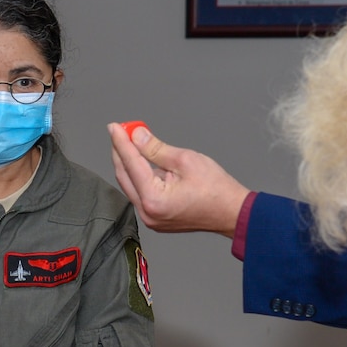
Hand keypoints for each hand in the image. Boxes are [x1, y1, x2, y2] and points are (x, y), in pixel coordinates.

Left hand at [108, 122, 249, 236]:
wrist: (232, 212)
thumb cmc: (216, 190)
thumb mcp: (185, 160)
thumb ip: (156, 148)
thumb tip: (138, 136)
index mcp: (153, 199)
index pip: (130, 163)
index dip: (121, 142)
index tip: (114, 127)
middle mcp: (148, 213)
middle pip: (125, 176)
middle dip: (122, 151)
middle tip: (122, 132)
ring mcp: (151, 218)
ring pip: (131, 185)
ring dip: (130, 164)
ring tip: (133, 142)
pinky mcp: (156, 218)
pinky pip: (140, 194)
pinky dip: (139, 177)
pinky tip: (143, 162)